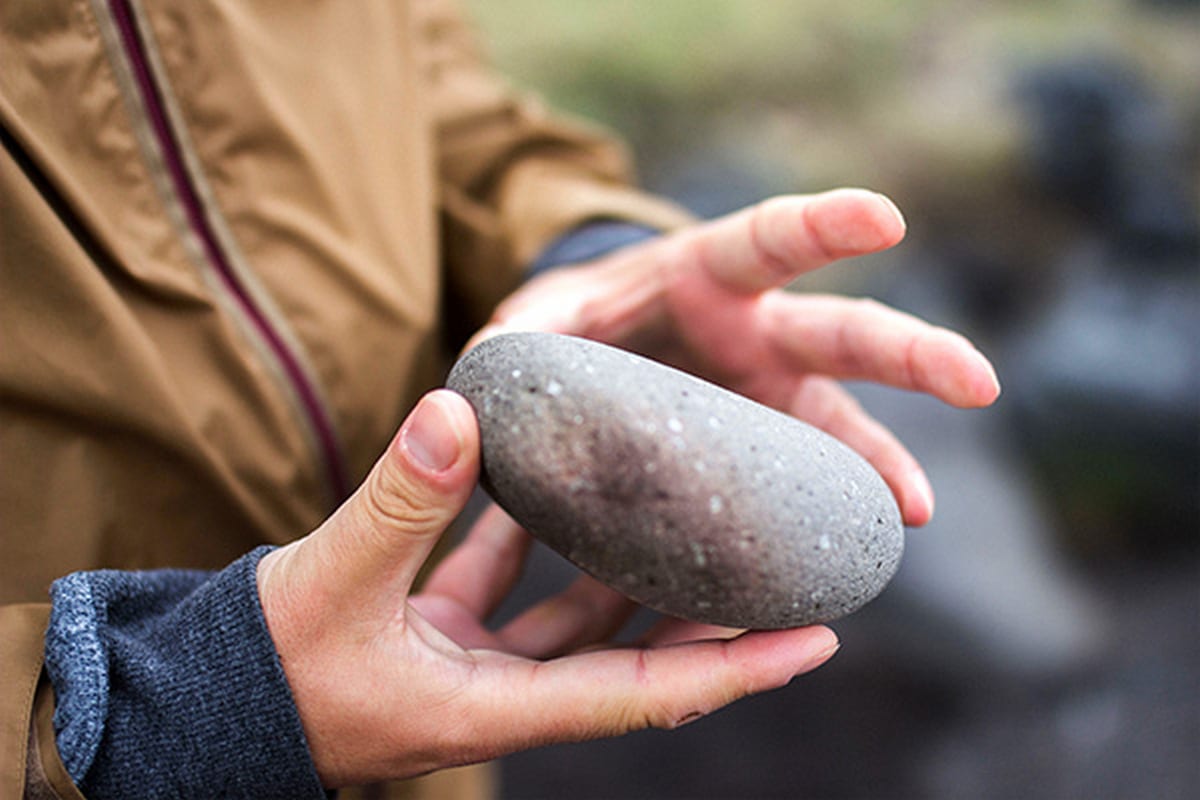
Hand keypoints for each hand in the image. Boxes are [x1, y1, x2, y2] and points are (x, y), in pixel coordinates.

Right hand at [257, 391, 839, 786]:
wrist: (200, 704)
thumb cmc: (267, 670)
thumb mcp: (332, 583)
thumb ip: (398, 500)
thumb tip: (458, 411)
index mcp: (498, 705)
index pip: (646, 692)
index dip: (737, 669)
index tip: (817, 636)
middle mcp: (503, 692)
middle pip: (632, 653)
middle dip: (703, 613)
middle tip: (771, 557)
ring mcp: (474, 665)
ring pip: (575, 615)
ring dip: (626, 565)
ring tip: (679, 504)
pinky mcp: (440, 634)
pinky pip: (509, 583)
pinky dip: (533, 538)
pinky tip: (549, 479)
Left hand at [474, 189, 1000, 525]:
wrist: (591, 357)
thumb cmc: (572, 323)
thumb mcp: (538, 321)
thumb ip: (518, 338)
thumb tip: (482, 373)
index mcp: (704, 273)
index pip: (771, 238)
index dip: (826, 227)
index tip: (886, 217)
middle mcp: (755, 332)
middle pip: (842, 335)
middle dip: (910, 352)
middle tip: (978, 382)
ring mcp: (768, 395)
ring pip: (842, 424)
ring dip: (883, 462)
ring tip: (913, 512)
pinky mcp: (761, 450)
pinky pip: (805, 486)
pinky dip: (825, 518)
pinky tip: (848, 558)